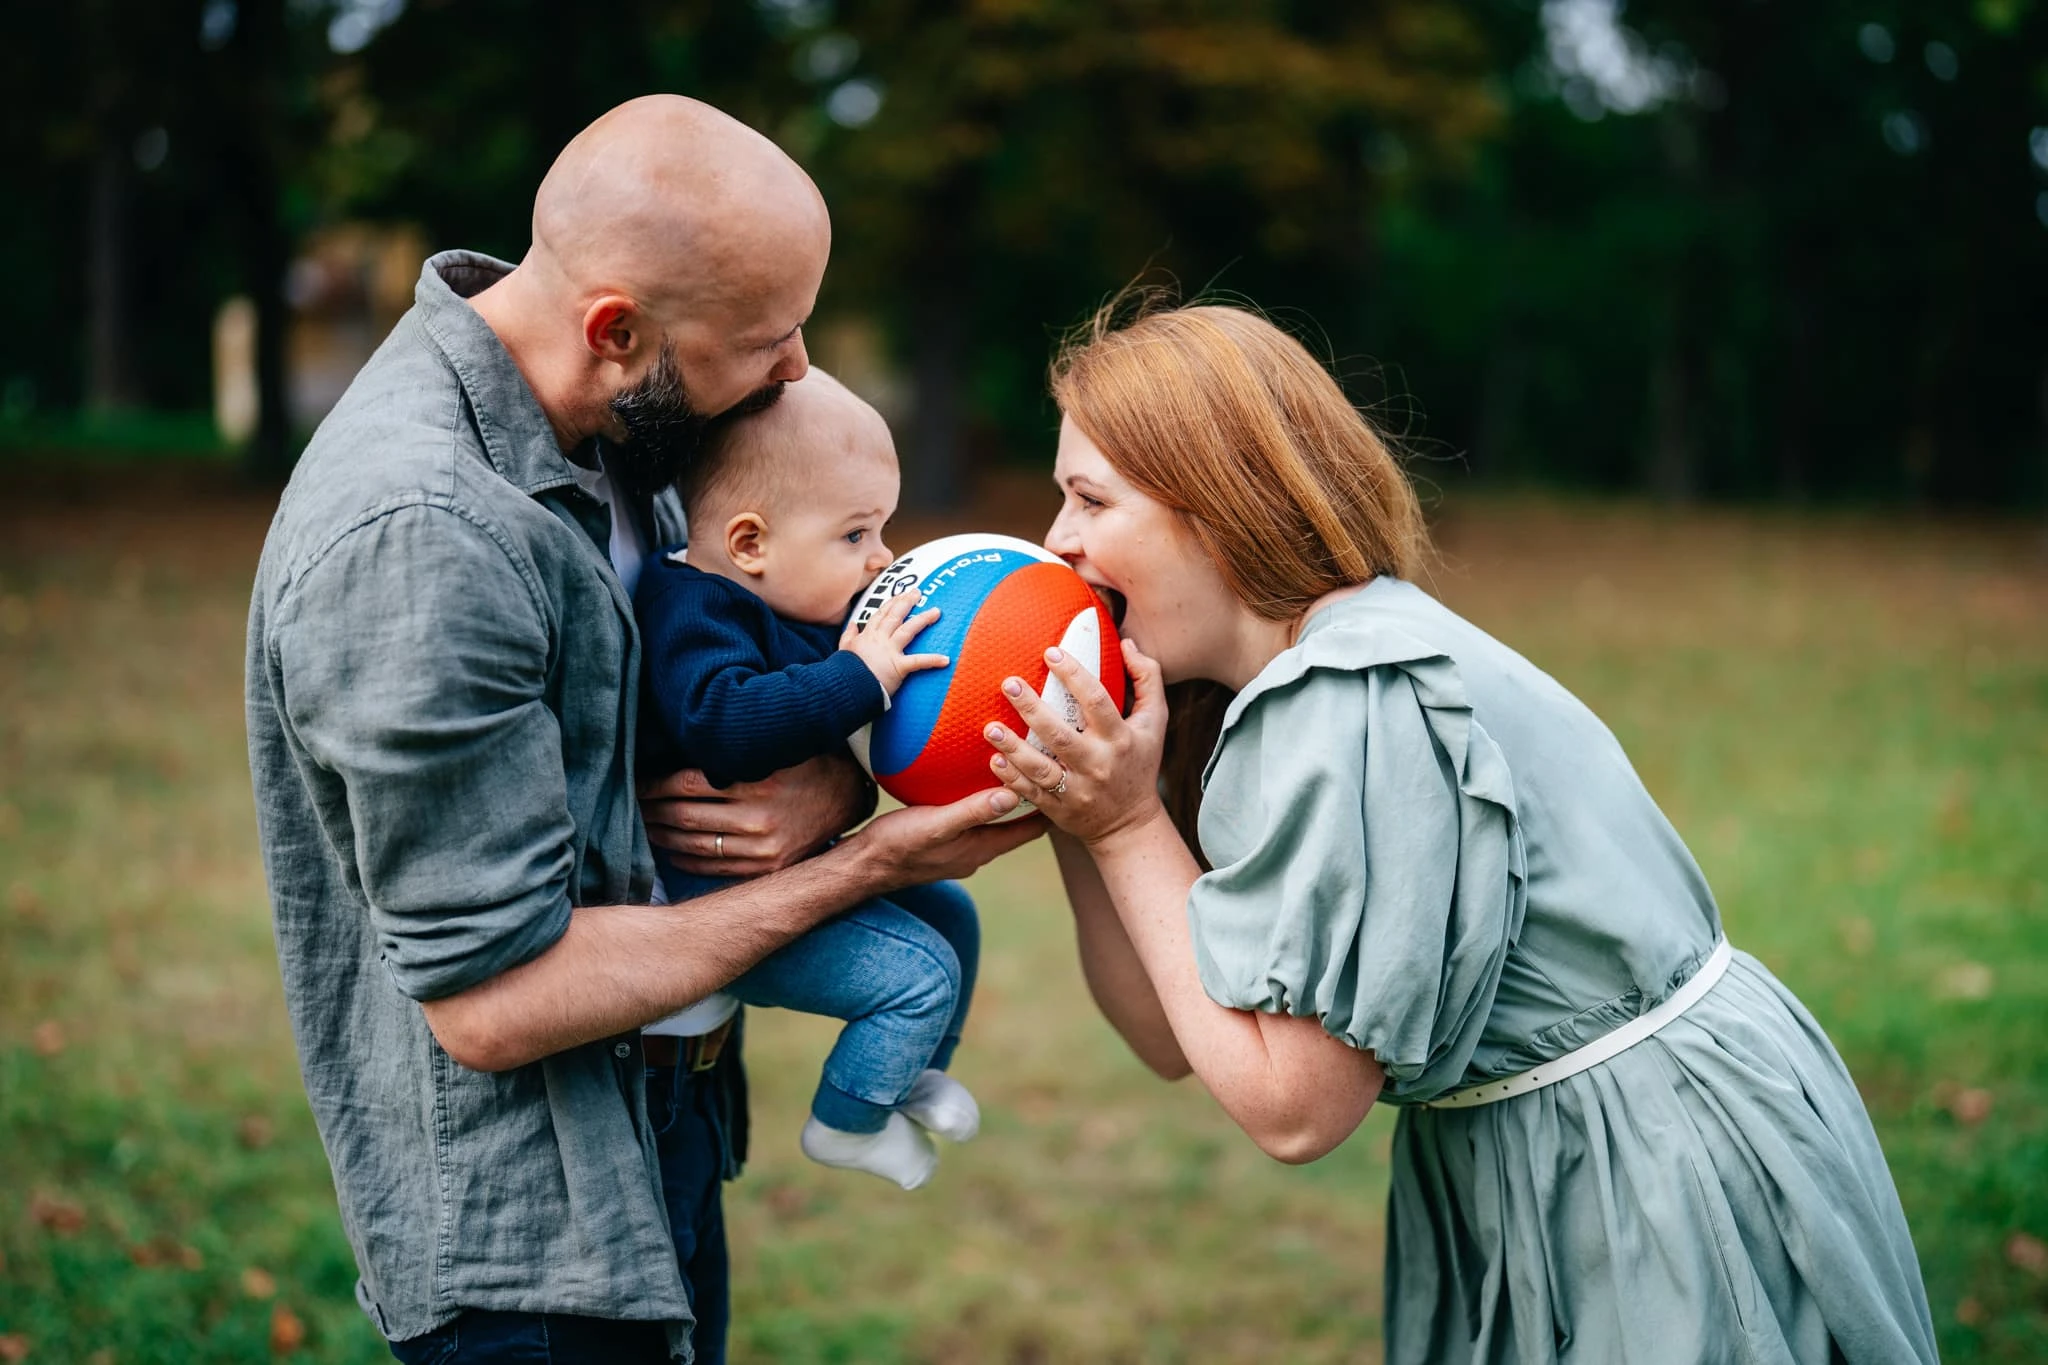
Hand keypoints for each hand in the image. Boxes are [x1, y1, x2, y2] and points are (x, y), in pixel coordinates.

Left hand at [639, 752, 875, 875]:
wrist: (850, 796)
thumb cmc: (806, 761)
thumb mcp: (773, 747)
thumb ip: (733, 752)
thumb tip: (679, 750)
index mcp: (757, 782)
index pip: (686, 784)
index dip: (654, 784)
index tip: (638, 782)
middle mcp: (758, 819)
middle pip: (683, 816)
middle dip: (651, 811)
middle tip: (633, 806)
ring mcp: (763, 849)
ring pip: (693, 844)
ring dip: (661, 835)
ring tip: (645, 826)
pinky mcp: (767, 868)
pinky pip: (712, 868)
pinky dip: (684, 859)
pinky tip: (670, 849)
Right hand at [839, 591, 947, 695]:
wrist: (847, 687)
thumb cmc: (845, 671)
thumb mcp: (844, 649)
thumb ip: (849, 635)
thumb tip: (853, 624)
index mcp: (868, 635)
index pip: (881, 614)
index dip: (892, 602)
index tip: (901, 594)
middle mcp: (880, 639)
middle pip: (895, 616)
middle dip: (907, 602)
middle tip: (918, 591)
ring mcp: (889, 651)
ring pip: (908, 630)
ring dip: (923, 619)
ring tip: (937, 611)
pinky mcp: (898, 667)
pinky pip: (918, 662)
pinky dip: (932, 660)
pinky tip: (945, 659)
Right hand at [847, 786, 1047, 890]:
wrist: (863, 867)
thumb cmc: (899, 844)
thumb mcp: (937, 824)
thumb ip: (972, 811)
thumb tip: (1013, 795)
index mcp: (983, 848)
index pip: (1031, 831)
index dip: (1052, 809)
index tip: (1069, 784)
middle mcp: (977, 853)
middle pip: (1017, 827)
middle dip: (1034, 803)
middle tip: (1049, 774)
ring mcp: (960, 852)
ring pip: (995, 825)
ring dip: (1007, 804)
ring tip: (1017, 776)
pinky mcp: (944, 847)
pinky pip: (973, 824)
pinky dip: (981, 806)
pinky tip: (971, 789)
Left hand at [984, 637, 1170, 845]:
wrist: (1130, 824)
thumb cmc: (1140, 763)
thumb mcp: (1155, 722)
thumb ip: (1147, 678)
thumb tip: (1125, 643)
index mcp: (1120, 738)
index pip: (1096, 701)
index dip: (1073, 674)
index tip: (1051, 652)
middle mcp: (1098, 764)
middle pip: (1060, 733)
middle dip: (1031, 707)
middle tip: (1008, 683)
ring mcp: (1077, 789)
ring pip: (1039, 767)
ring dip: (1012, 747)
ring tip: (989, 727)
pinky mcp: (1058, 808)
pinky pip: (1030, 792)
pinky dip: (1010, 777)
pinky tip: (993, 759)